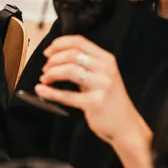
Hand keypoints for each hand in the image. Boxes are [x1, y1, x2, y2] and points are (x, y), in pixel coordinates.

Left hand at [37, 36, 155, 167]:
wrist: (126, 125)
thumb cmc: (110, 100)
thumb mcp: (102, 76)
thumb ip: (85, 65)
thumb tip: (57, 56)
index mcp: (107, 59)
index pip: (80, 42)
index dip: (60, 44)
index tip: (48, 51)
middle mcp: (106, 70)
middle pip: (73, 54)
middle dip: (53, 59)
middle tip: (45, 68)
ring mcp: (102, 86)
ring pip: (69, 70)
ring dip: (51, 73)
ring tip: (45, 79)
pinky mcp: (95, 103)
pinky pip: (67, 95)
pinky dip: (50, 92)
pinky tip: (41, 90)